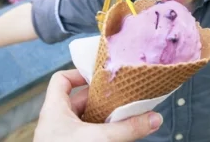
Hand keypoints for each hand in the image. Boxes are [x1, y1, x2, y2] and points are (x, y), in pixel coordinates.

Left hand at [34, 69, 162, 141]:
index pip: (61, 80)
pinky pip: (88, 136)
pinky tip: (119, 136)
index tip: (101, 78)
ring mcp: (64, 138)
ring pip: (87, 120)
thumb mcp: (101, 139)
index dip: (79, 74)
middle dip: (102, 98)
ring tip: (125, 115)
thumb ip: (128, 128)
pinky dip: (103, 133)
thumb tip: (155, 118)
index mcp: (54, 110)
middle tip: (123, 96)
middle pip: (80, 100)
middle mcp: (57, 122)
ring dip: (105, 117)